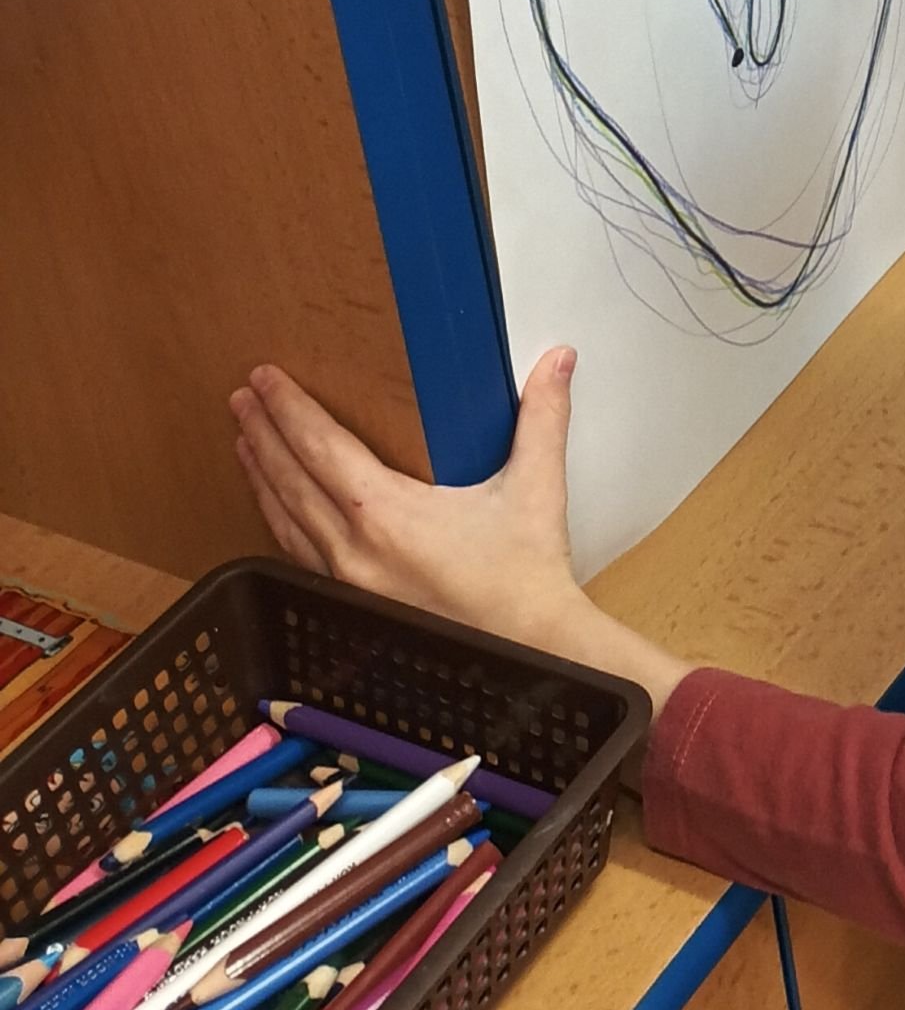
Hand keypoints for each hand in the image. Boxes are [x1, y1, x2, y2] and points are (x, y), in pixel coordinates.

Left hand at [233, 351, 584, 646]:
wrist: (530, 649)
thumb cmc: (526, 576)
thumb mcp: (535, 488)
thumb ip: (543, 417)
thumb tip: (557, 360)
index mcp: (387, 515)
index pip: (320, 447)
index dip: (288, 410)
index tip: (265, 379)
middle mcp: (354, 550)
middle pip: (290, 480)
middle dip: (263, 434)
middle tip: (242, 398)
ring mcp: (347, 582)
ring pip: (286, 520)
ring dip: (263, 477)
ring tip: (245, 442)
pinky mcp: (352, 605)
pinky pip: (299, 554)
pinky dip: (279, 521)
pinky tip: (275, 508)